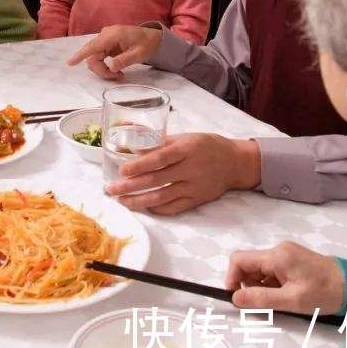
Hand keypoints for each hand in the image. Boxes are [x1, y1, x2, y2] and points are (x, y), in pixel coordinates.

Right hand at [66, 24, 161, 78]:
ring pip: (95, 58)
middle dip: (101, 70)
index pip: (93, 46)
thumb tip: (111, 67)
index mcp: (113, 35)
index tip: (70, 63)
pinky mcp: (106, 44)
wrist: (153, 36)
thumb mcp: (139, 54)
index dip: (81, 55)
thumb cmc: (147, 43)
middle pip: (92, 56)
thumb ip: (125, 60)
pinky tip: (116, 69)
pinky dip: (105, 66)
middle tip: (117, 77)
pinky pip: (99, 56)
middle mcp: (105, 35)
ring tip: (119, 74)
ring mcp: (105, 39)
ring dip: (103, 69)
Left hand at [105, 134, 260, 213]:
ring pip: (162, 197)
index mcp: (186, 149)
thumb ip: (161, 145)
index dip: (139, 165)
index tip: (122, 170)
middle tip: (112, 189)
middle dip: (131, 186)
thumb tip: (133, 149)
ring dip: (139, 201)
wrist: (235, 162)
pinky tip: (144, 208)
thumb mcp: (185, 138)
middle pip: (156, 180)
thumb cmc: (206, 145)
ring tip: (122, 201)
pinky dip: (158, 209)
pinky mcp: (197, 200)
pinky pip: (174, 208)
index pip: (159, 159)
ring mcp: (194, 187)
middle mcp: (190, 169)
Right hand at [226, 241, 344, 315]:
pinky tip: (287, 294)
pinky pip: (272, 270)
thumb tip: (235, 297)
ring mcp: (286, 253)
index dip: (231, 277)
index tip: (237, 297)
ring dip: (261, 286)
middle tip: (264, 303)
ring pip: (260, 269)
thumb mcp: (292, 300)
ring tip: (280, 300)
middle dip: (249, 284)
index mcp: (277, 256)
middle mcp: (279, 249)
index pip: (239, 259)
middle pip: (249, 264)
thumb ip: (261, 298)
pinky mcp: (293, 259)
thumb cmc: (324, 293)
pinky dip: (272, 284)